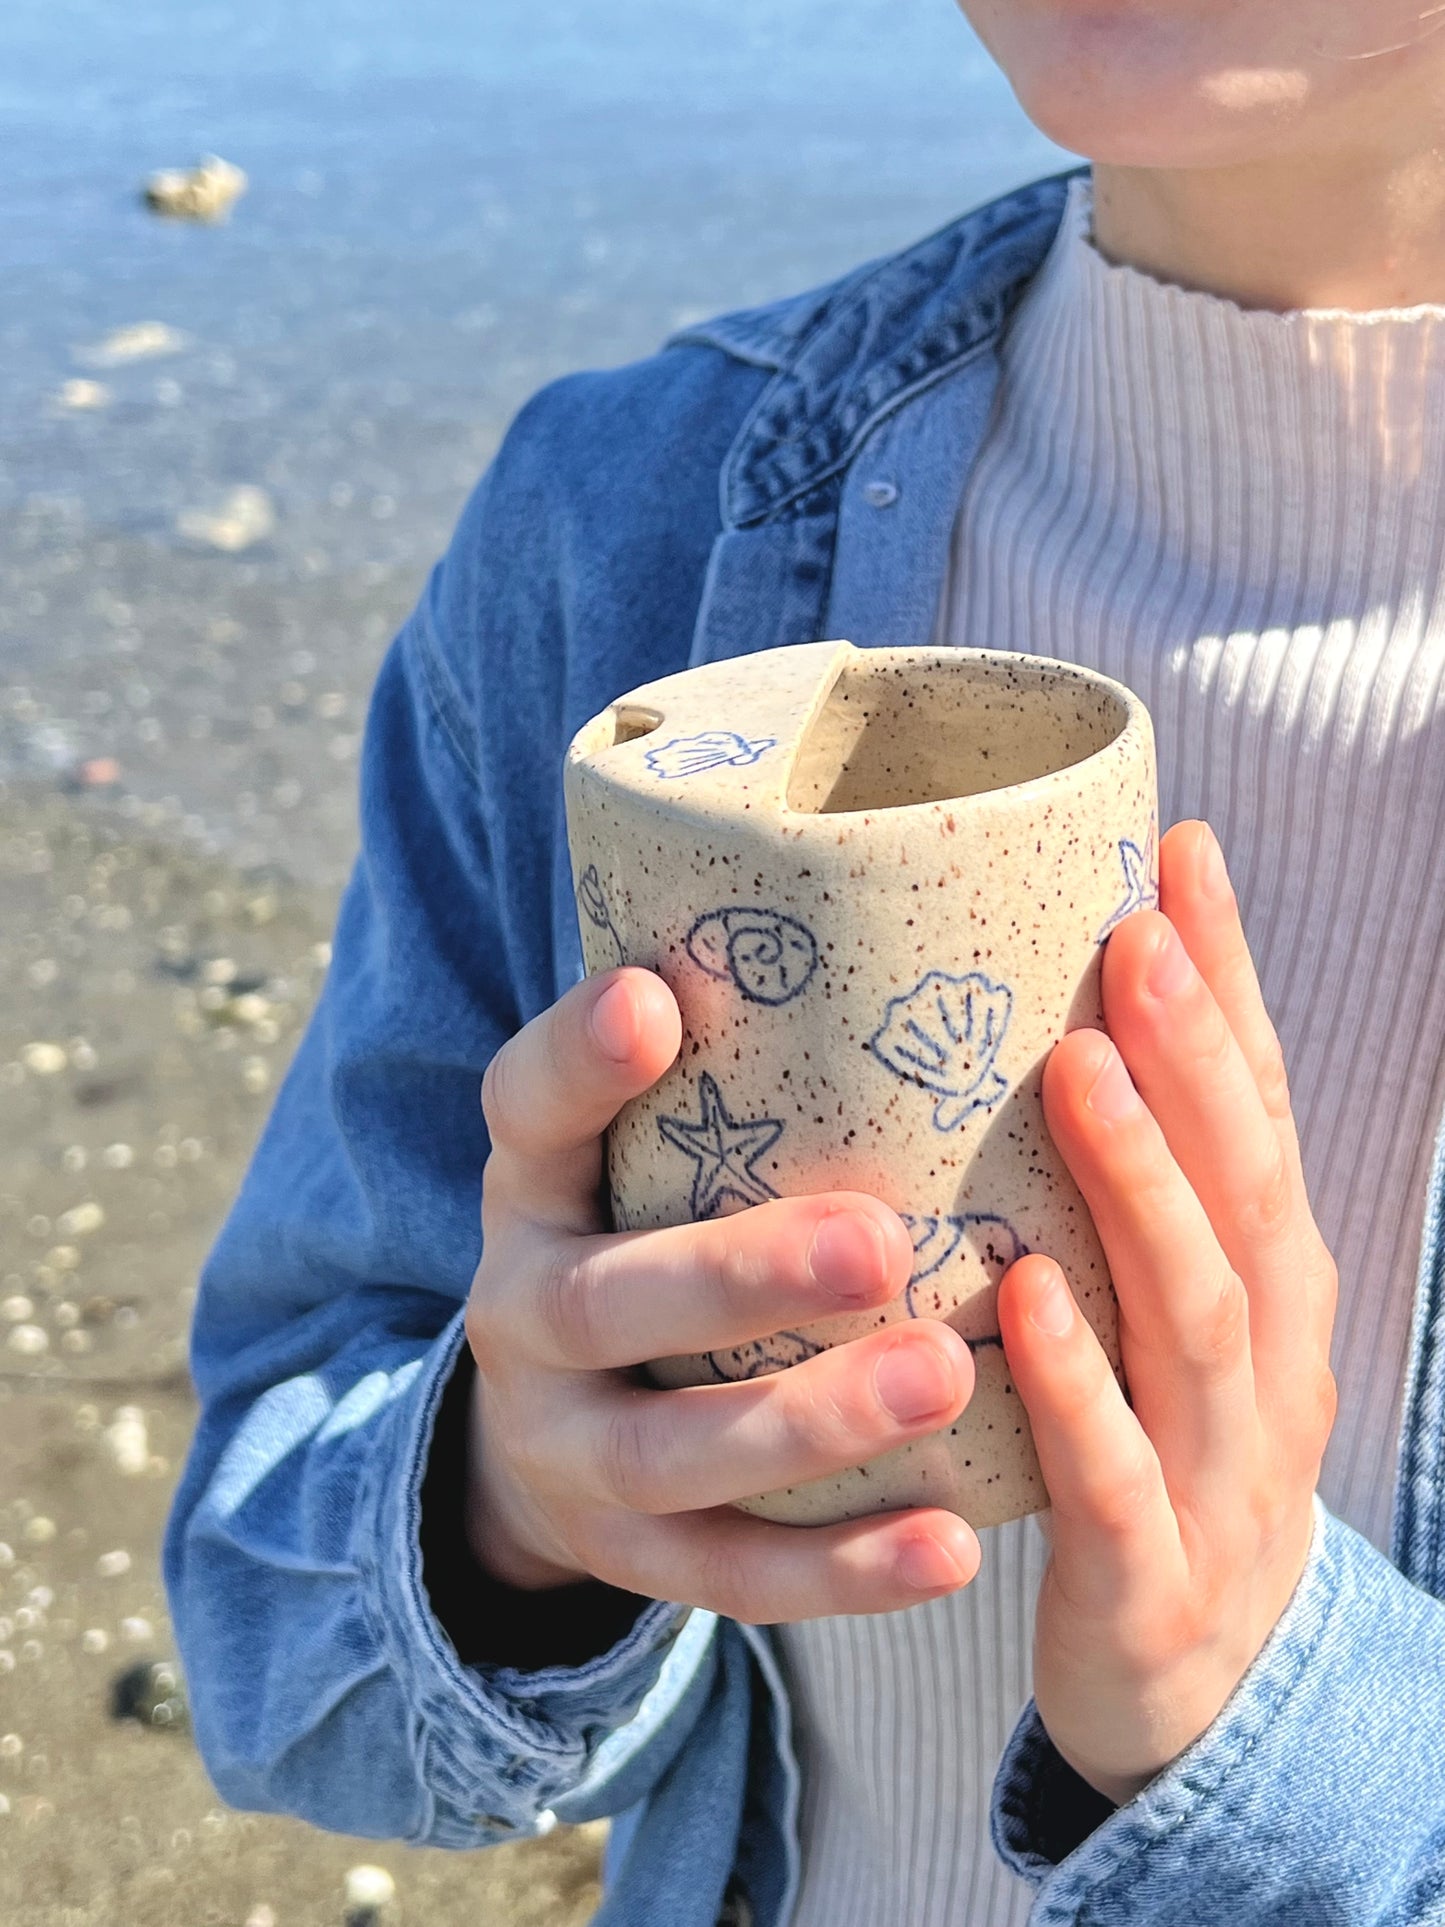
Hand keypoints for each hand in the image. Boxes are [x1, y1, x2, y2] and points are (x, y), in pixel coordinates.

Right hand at [464, 966, 981, 1619]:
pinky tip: (953, 1547)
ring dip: (808, 1422)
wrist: (554, 1430)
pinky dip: (839, 1571)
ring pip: (671, 1451)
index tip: (656, 997)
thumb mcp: (643, 1137)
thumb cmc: (648, 1227)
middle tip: (871, 1239)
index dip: (577, 1058)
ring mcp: (575, 1445)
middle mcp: (529, 1312)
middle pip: (604, 1300)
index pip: (525, 1107)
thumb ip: (732, 1053)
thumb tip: (917, 889)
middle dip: (734, 1273)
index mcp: (534, 1183)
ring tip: (942, 1378)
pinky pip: (731, 1575)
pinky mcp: (636, 1554)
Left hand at [995, 820, 1339, 1805]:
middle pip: (1246, 1186)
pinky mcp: (1151, 1575)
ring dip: (1144, 1185)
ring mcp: (1222, 1467)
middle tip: (1134, 932)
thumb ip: (1121, 1188)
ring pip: (1199, 1310)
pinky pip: (1113, 1470)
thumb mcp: (1159, 1312)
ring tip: (1080, 1067)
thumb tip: (1036, 1022)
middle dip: (1197, 1055)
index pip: (1259, 1109)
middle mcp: (1266, 1356)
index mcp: (1267, 1280)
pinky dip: (1075, 1380)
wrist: (1192, 1689)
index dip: (1229, 985)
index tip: (1181, 851)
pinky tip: (1022, 1297)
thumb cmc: (1154, 1452)